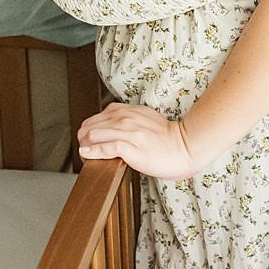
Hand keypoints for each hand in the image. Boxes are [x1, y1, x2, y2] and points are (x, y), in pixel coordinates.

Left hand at [77, 103, 201, 178]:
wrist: (186, 147)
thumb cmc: (168, 139)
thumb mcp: (143, 120)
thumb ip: (126, 121)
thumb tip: (109, 130)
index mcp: (126, 111)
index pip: (94, 119)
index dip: (87, 133)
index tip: (88, 144)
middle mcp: (124, 118)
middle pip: (88, 127)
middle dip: (82, 141)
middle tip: (85, 153)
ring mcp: (127, 132)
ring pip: (92, 136)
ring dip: (85, 148)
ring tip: (86, 157)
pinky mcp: (130, 147)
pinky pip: (104, 148)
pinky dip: (92, 152)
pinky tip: (88, 156)